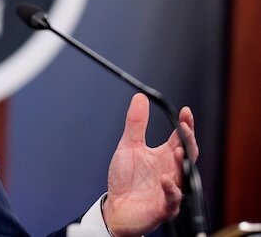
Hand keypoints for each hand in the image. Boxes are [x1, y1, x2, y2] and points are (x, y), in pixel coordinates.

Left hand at [103, 93, 197, 236]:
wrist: (115, 207)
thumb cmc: (125, 179)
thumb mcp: (129, 146)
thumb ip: (136, 124)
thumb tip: (141, 98)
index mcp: (164, 156)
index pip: (181, 138)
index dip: (185, 125)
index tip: (185, 111)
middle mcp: (171, 171)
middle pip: (188, 155)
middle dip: (189, 141)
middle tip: (185, 128)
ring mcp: (170, 189)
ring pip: (183, 175)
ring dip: (182, 163)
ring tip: (178, 149)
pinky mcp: (164, 206)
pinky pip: (172, 198)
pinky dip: (171, 188)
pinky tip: (165, 179)